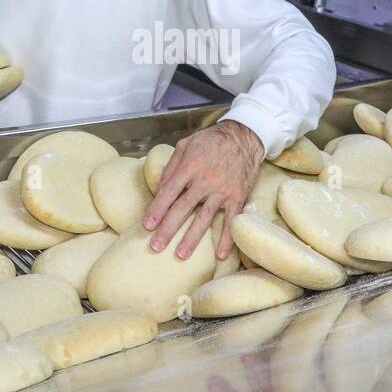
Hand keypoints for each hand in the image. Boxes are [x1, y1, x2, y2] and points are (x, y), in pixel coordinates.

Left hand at [143, 119, 263, 259]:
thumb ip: (171, 167)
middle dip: (168, 228)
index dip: (157, 209)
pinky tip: (221, 254)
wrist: (244, 137)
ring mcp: (222, 190)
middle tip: (156, 246)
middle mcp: (205, 180)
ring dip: (192, 238)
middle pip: (183, 208)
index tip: (147, 225)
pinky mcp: (238, 196)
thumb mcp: (185, 145)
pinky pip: (232, 220)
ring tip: (181, 254)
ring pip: (205, 217)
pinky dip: (227, 238)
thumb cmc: (211, 141)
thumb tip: (159, 191)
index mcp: (189, 166)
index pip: (169, 192)